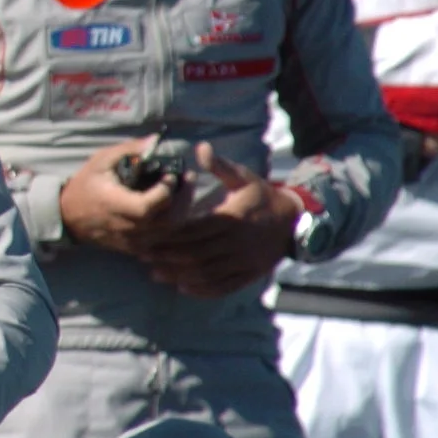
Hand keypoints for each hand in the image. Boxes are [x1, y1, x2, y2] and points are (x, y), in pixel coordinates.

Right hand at [57, 139, 187, 256]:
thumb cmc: (85, 186)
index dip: (168, 190)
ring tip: (184, 192)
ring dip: (182, 211)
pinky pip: (164, 239)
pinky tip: (174, 208)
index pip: (153, 204)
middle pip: (170, 221)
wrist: (68, 216)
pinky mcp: (136, 248)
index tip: (172, 175)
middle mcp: (128, 228)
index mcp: (117, 206)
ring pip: (171, 231)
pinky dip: (173, 224)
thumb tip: (155, 140)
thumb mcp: (101, 161)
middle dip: (185, 199)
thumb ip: (129, 150)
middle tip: (189, 180)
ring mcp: (134, 242)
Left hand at [137, 148, 299, 298]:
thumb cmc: (262, 197)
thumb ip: (220, 165)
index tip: (148, 237)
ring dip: (179, 275)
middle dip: (168, 257)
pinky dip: (203, 290)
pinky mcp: (250, 274)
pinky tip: (183, 288)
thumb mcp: (244, 177)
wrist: (294, 221)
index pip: (195, 230)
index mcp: (233, 217)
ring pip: (207, 272)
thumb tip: (200, 147)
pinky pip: (225, 286)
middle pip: (197, 253)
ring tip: (155, 274)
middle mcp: (238, 242)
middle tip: (143, 257)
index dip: (170, 236)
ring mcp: (245, 260)